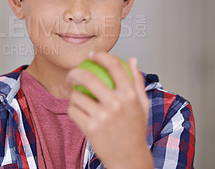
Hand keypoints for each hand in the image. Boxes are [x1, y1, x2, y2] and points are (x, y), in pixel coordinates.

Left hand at [66, 52, 153, 168]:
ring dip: (74, 96)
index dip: (101, 56)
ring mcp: (102, 117)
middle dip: (75, 72)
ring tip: (79, 101)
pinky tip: (78, 112)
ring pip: (76, 96)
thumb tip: (132, 60)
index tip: (92, 55)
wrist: (129, 160)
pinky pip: (72, 111)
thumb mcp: (142, 105)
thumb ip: (137, 81)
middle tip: (72, 75)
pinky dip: (73, 110)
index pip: (114, 67)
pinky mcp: (90, 128)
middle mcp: (116, 104)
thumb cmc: (135, 131)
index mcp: (130, 96)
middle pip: (88, 77)